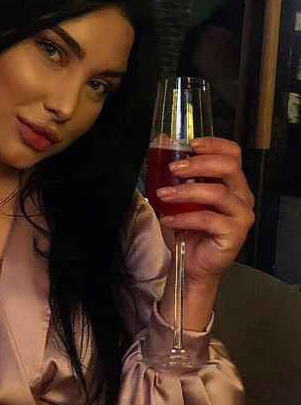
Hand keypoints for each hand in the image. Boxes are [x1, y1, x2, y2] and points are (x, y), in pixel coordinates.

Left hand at [155, 137, 253, 325]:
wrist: (190, 262)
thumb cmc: (187, 227)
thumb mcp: (177, 196)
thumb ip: (174, 172)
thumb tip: (162, 142)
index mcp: (231, 182)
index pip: (233, 154)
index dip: (214, 145)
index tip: (190, 144)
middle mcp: (241, 196)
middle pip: (229, 168)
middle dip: (198, 164)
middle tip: (173, 169)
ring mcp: (241, 215)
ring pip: (218, 193)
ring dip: (185, 192)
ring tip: (163, 195)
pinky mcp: (235, 234)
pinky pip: (209, 219)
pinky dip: (184, 218)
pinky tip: (168, 220)